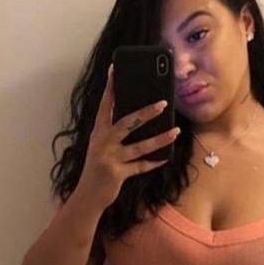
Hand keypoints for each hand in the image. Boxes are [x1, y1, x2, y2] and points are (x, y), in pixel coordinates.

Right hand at [78, 64, 180, 208]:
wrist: (87, 195)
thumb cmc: (98, 165)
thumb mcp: (102, 144)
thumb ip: (114, 130)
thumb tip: (137, 114)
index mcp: (98, 131)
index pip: (105, 105)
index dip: (110, 87)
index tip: (115, 69)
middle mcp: (103, 142)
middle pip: (127, 122)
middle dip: (146, 112)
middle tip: (164, 103)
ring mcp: (110, 158)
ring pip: (139, 146)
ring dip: (159, 139)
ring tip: (176, 131)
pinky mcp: (117, 174)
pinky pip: (140, 166)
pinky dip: (153, 162)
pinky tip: (165, 158)